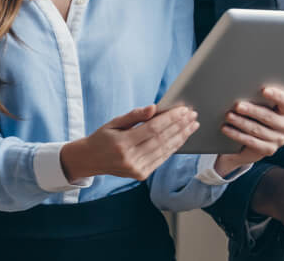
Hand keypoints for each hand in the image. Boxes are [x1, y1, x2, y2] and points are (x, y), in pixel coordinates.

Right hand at [60, 105, 197, 180]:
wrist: (90, 160)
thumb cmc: (102, 137)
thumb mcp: (114, 122)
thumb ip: (135, 115)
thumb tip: (154, 107)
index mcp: (122, 143)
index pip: (153, 129)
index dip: (170, 119)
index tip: (183, 109)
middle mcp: (131, 158)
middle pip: (162, 140)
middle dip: (179, 126)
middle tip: (193, 115)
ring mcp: (137, 169)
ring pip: (164, 150)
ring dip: (181, 137)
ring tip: (192, 125)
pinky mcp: (141, 174)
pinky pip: (161, 159)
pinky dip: (173, 147)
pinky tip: (181, 138)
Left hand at [214, 83, 283, 175]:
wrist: (250, 140)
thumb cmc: (257, 114)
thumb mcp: (263, 102)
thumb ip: (271, 92)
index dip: (276, 95)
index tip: (263, 90)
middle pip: (269, 117)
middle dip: (252, 110)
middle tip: (237, 105)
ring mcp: (279, 140)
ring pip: (257, 130)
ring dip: (241, 122)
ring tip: (228, 115)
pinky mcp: (268, 150)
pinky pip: (251, 142)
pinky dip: (237, 134)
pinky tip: (226, 128)